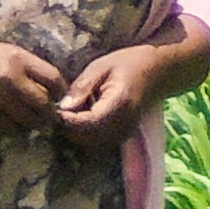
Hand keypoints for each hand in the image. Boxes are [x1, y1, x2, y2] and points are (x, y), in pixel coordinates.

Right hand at [0, 37, 66, 130]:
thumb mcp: (9, 52)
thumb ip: (31, 68)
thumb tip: (54, 90)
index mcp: (17, 60)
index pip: (53, 79)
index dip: (61, 90)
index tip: (60, 96)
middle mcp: (8, 80)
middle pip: (42, 105)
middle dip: (49, 112)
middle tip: (49, 114)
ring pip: (27, 121)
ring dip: (33, 122)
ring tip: (31, 118)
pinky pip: (8, 129)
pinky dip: (15, 128)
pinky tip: (13, 121)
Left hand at [53, 25, 206, 148]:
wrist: (158, 72)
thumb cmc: (129, 63)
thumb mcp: (101, 66)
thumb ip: (82, 87)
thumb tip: (62, 107)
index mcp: (118, 106)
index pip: (84, 124)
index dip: (64, 120)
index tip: (50, 107)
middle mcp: (122, 127)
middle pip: (83, 139)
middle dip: (65, 128)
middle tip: (55, 110)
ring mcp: (122, 136)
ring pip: (87, 145)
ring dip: (72, 133)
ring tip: (67, 113)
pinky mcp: (120, 138)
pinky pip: (95, 144)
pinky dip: (82, 135)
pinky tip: (79, 117)